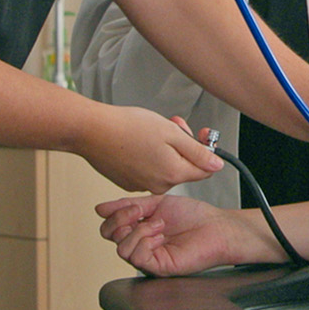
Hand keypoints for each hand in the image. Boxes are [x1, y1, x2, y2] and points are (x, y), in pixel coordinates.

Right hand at [76, 108, 222, 193]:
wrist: (91, 131)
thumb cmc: (128, 127)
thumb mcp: (171, 133)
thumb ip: (197, 151)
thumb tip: (217, 165)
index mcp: (172, 174)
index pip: (204, 171)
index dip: (205, 149)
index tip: (200, 133)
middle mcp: (158, 186)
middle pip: (183, 167)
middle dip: (182, 145)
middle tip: (173, 123)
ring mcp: (140, 185)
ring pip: (164, 166)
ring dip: (165, 148)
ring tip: (151, 128)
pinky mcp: (126, 181)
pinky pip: (147, 169)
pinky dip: (147, 155)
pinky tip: (136, 140)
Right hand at [95, 191, 280, 275]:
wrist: (215, 227)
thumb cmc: (193, 216)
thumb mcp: (156, 203)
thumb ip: (128, 206)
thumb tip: (100, 209)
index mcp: (137, 230)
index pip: (109, 227)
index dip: (115, 214)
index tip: (133, 206)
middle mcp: (140, 245)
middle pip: (110, 237)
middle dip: (121, 220)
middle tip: (141, 213)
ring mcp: (148, 258)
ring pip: (121, 248)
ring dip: (138, 230)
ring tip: (159, 225)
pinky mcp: (157, 268)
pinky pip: (136, 257)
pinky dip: (145, 241)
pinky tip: (160, 236)